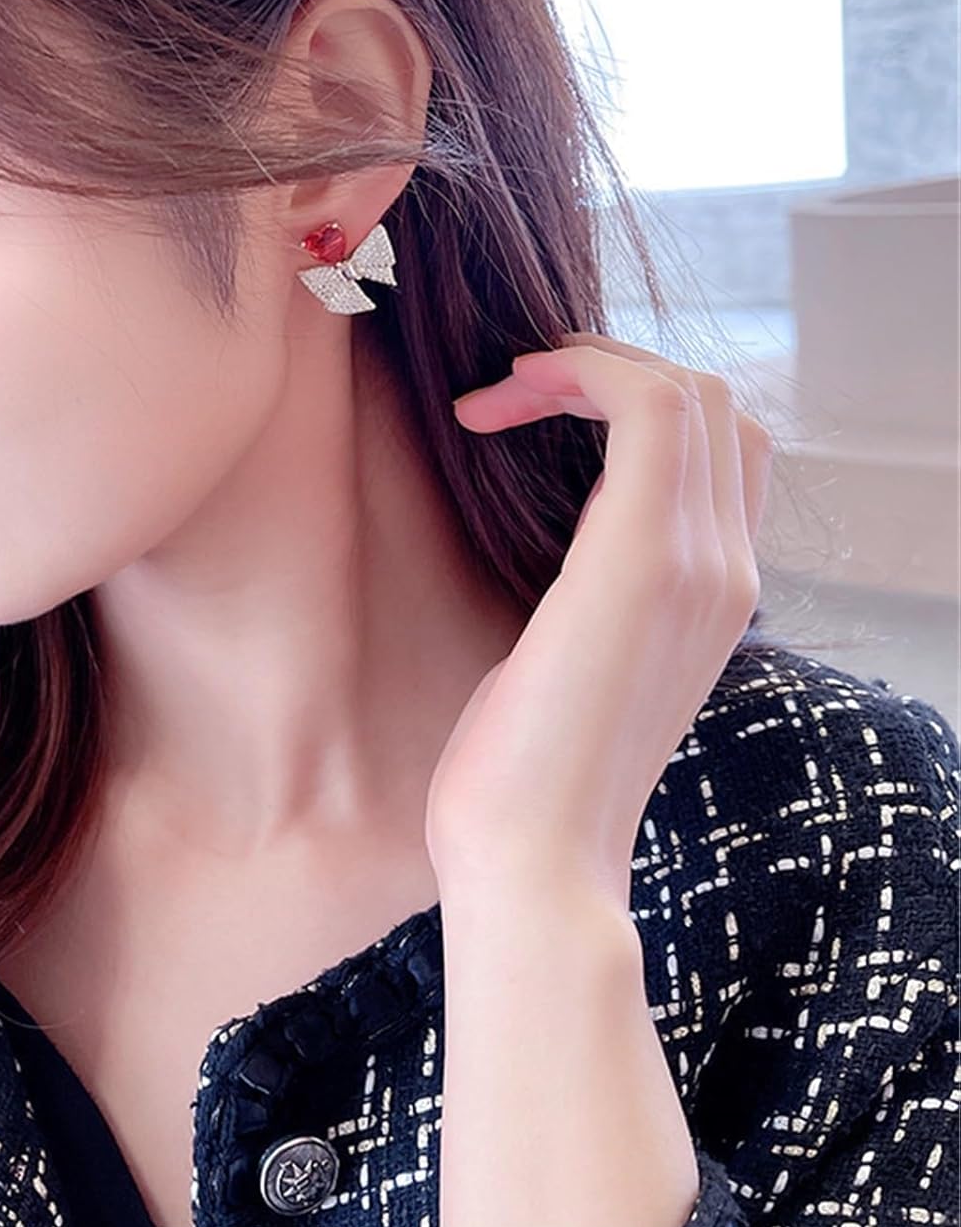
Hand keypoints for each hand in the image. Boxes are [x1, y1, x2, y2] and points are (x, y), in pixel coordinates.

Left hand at [425, 331, 773, 902]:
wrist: (530, 862)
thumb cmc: (527, 772)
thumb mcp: (573, 657)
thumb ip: (596, 586)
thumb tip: (571, 526)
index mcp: (712, 594)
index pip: (720, 450)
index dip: (625, 402)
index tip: (524, 416)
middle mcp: (726, 570)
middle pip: (716, 404)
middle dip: (608, 370)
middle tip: (511, 395)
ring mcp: (698, 562)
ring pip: (690, 391)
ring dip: (587, 364)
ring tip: (500, 394)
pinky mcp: (644, 559)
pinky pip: (649, 408)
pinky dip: (578, 374)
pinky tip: (500, 401)